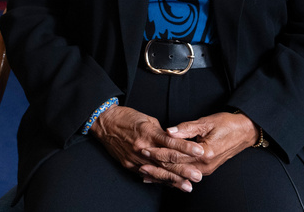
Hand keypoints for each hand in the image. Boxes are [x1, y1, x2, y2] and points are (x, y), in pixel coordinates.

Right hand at [90, 106, 205, 191]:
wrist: (104, 122)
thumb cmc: (126, 117)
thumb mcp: (147, 119)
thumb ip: (161, 132)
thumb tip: (174, 141)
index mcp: (148, 132)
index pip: (171, 143)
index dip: (186, 148)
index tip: (200, 152)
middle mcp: (142, 147)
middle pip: (166, 161)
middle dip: (183, 170)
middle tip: (198, 176)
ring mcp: (135, 158)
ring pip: (157, 171)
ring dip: (173, 180)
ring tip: (187, 186)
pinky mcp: (129, 165)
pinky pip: (146, 174)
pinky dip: (158, 180)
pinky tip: (169, 185)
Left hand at [139, 111, 257, 182]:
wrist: (245, 132)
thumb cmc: (227, 124)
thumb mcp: (206, 122)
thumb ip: (186, 128)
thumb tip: (169, 132)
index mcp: (204, 153)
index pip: (176, 156)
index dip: (159, 152)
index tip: (144, 148)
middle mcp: (204, 166)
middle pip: (175, 168)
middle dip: (156, 165)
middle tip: (139, 161)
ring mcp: (205, 170)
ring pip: (179, 173)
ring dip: (162, 173)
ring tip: (144, 173)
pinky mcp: (205, 169)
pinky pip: (185, 174)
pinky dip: (171, 175)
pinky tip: (160, 177)